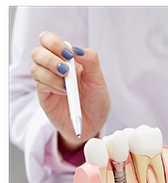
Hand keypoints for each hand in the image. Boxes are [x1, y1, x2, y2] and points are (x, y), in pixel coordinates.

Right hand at [31, 31, 109, 154]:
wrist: (94, 123)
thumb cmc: (96, 100)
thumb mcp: (98, 80)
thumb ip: (91, 61)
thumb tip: (77, 50)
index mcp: (66, 59)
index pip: (48, 40)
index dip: (54, 43)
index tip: (69, 55)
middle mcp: (53, 68)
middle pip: (37, 52)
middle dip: (50, 59)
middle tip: (66, 70)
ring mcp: (47, 82)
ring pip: (35, 69)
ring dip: (52, 75)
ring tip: (68, 86)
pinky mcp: (44, 96)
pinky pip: (40, 85)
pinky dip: (53, 86)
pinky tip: (65, 92)